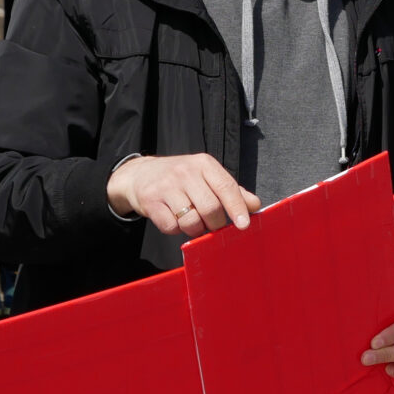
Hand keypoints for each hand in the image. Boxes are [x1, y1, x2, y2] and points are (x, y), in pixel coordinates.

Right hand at [106, 153, 261, 237]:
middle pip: (210, 209)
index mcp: (204, 164)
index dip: (237, 208)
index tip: (244, 225)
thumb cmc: (181, 178)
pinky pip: (171, 226)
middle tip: (212, 226)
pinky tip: (174, 219)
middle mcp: (186, 172)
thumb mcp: (206, 176)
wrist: (139, 174)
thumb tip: (254, 206)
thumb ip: (231, 191)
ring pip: (191, 221)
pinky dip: (175, 229)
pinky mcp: (151, 201)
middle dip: (215, 224)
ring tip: (192, 222)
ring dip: (195, 229)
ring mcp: (167, 186)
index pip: (226, 187)